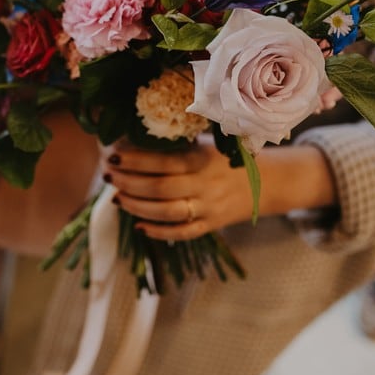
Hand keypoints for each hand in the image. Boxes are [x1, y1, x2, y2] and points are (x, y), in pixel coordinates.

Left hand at [103, 137, 253, 241]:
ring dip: (137, 207)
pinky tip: (139, 225)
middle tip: (108, 175)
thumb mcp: (207, 145)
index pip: (164, 161)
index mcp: (203, 160)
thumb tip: (134, 141)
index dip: (136, 160)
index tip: (113, 155)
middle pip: (161, 188)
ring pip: (168, 213)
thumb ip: (178, 146)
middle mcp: (205, 185)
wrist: (267, 183)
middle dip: (129, 182)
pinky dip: (159, 232)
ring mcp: (209, 207)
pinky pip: (183, 233)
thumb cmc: (227, 159)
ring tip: (117, 197)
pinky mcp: (211, 225)